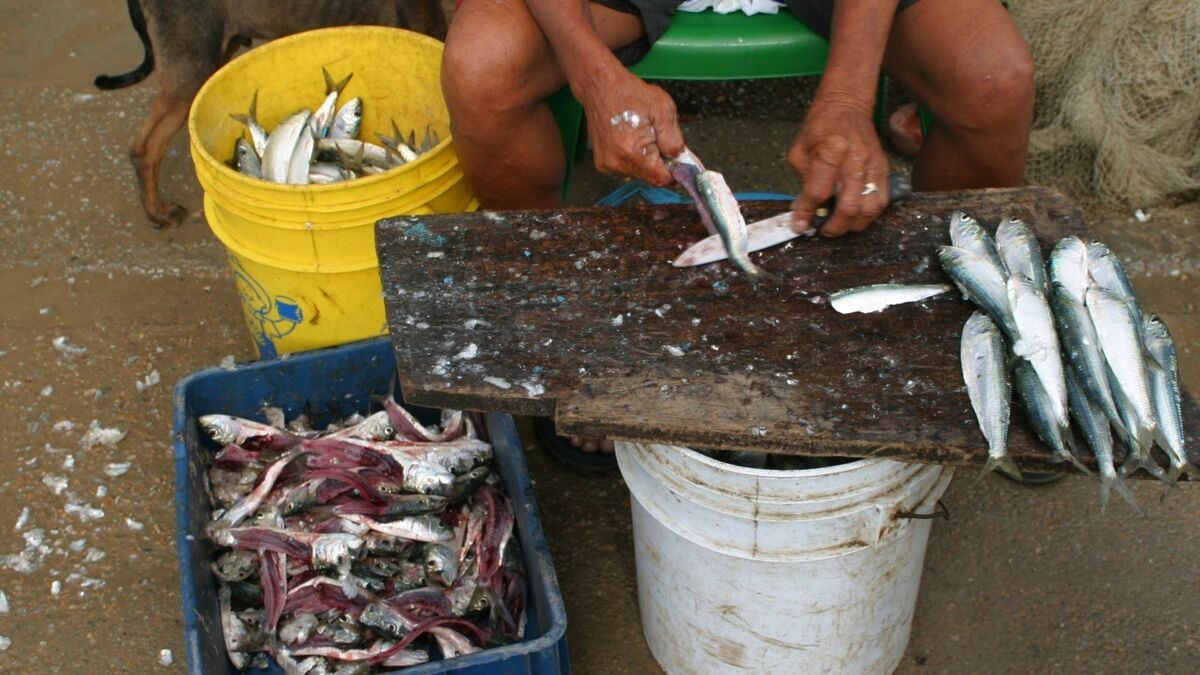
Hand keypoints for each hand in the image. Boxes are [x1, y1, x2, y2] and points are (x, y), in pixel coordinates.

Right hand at [579, 72, 684, 186]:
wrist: (600, 87)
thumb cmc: (631, 94)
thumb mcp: (663, 110)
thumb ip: (674, 140)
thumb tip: (681, 160)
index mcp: (633, 151)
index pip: (660, 179)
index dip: (675, 173)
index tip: (681, 162)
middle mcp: (617, 162)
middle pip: (650, 178)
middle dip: (661, 164)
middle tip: (661, 140)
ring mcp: (607, 164)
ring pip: (639, 174)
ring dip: (647, 161)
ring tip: (644, 135)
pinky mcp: (602, 163)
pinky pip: (627, 169)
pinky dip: (635, 159)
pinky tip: (631, 139)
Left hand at [788, 98, 889, 236]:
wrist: (846, 107)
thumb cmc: (820, 128)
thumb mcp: (799, 150)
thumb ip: (802, 180)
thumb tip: (804, 210)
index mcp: (832, 149)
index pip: (818, 191)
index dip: (807, 212)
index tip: (800, 224)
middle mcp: (856, 158)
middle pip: (850, 205)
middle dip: (835, 226)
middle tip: (823, 230)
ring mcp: (874, 164)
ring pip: (870, 208)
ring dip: (854, 224)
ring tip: (840, 225)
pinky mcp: (883, 169)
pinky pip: (882, 200)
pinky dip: (868, 215)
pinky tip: (855, 215)